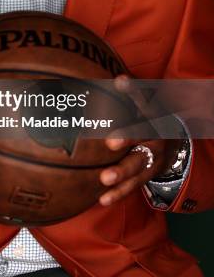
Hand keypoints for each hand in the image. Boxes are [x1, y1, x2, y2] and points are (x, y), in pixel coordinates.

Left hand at [98, 75, 181, 205]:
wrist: (173, 141)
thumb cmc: (146, 117)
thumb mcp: (143, 103)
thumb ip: (130, 92)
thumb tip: (115, 77)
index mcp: (151, 113)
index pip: (143, 99)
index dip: (133, 91)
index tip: (120, 81)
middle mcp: (154, 134)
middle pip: (142, 134)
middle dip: (127, 137)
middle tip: (110, 142)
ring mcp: (153, 156)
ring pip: (137, 164)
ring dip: (121, 172)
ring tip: (104, 178)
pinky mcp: (148, 174)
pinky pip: (133, 185)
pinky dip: (119, 193)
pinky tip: (102, 199)